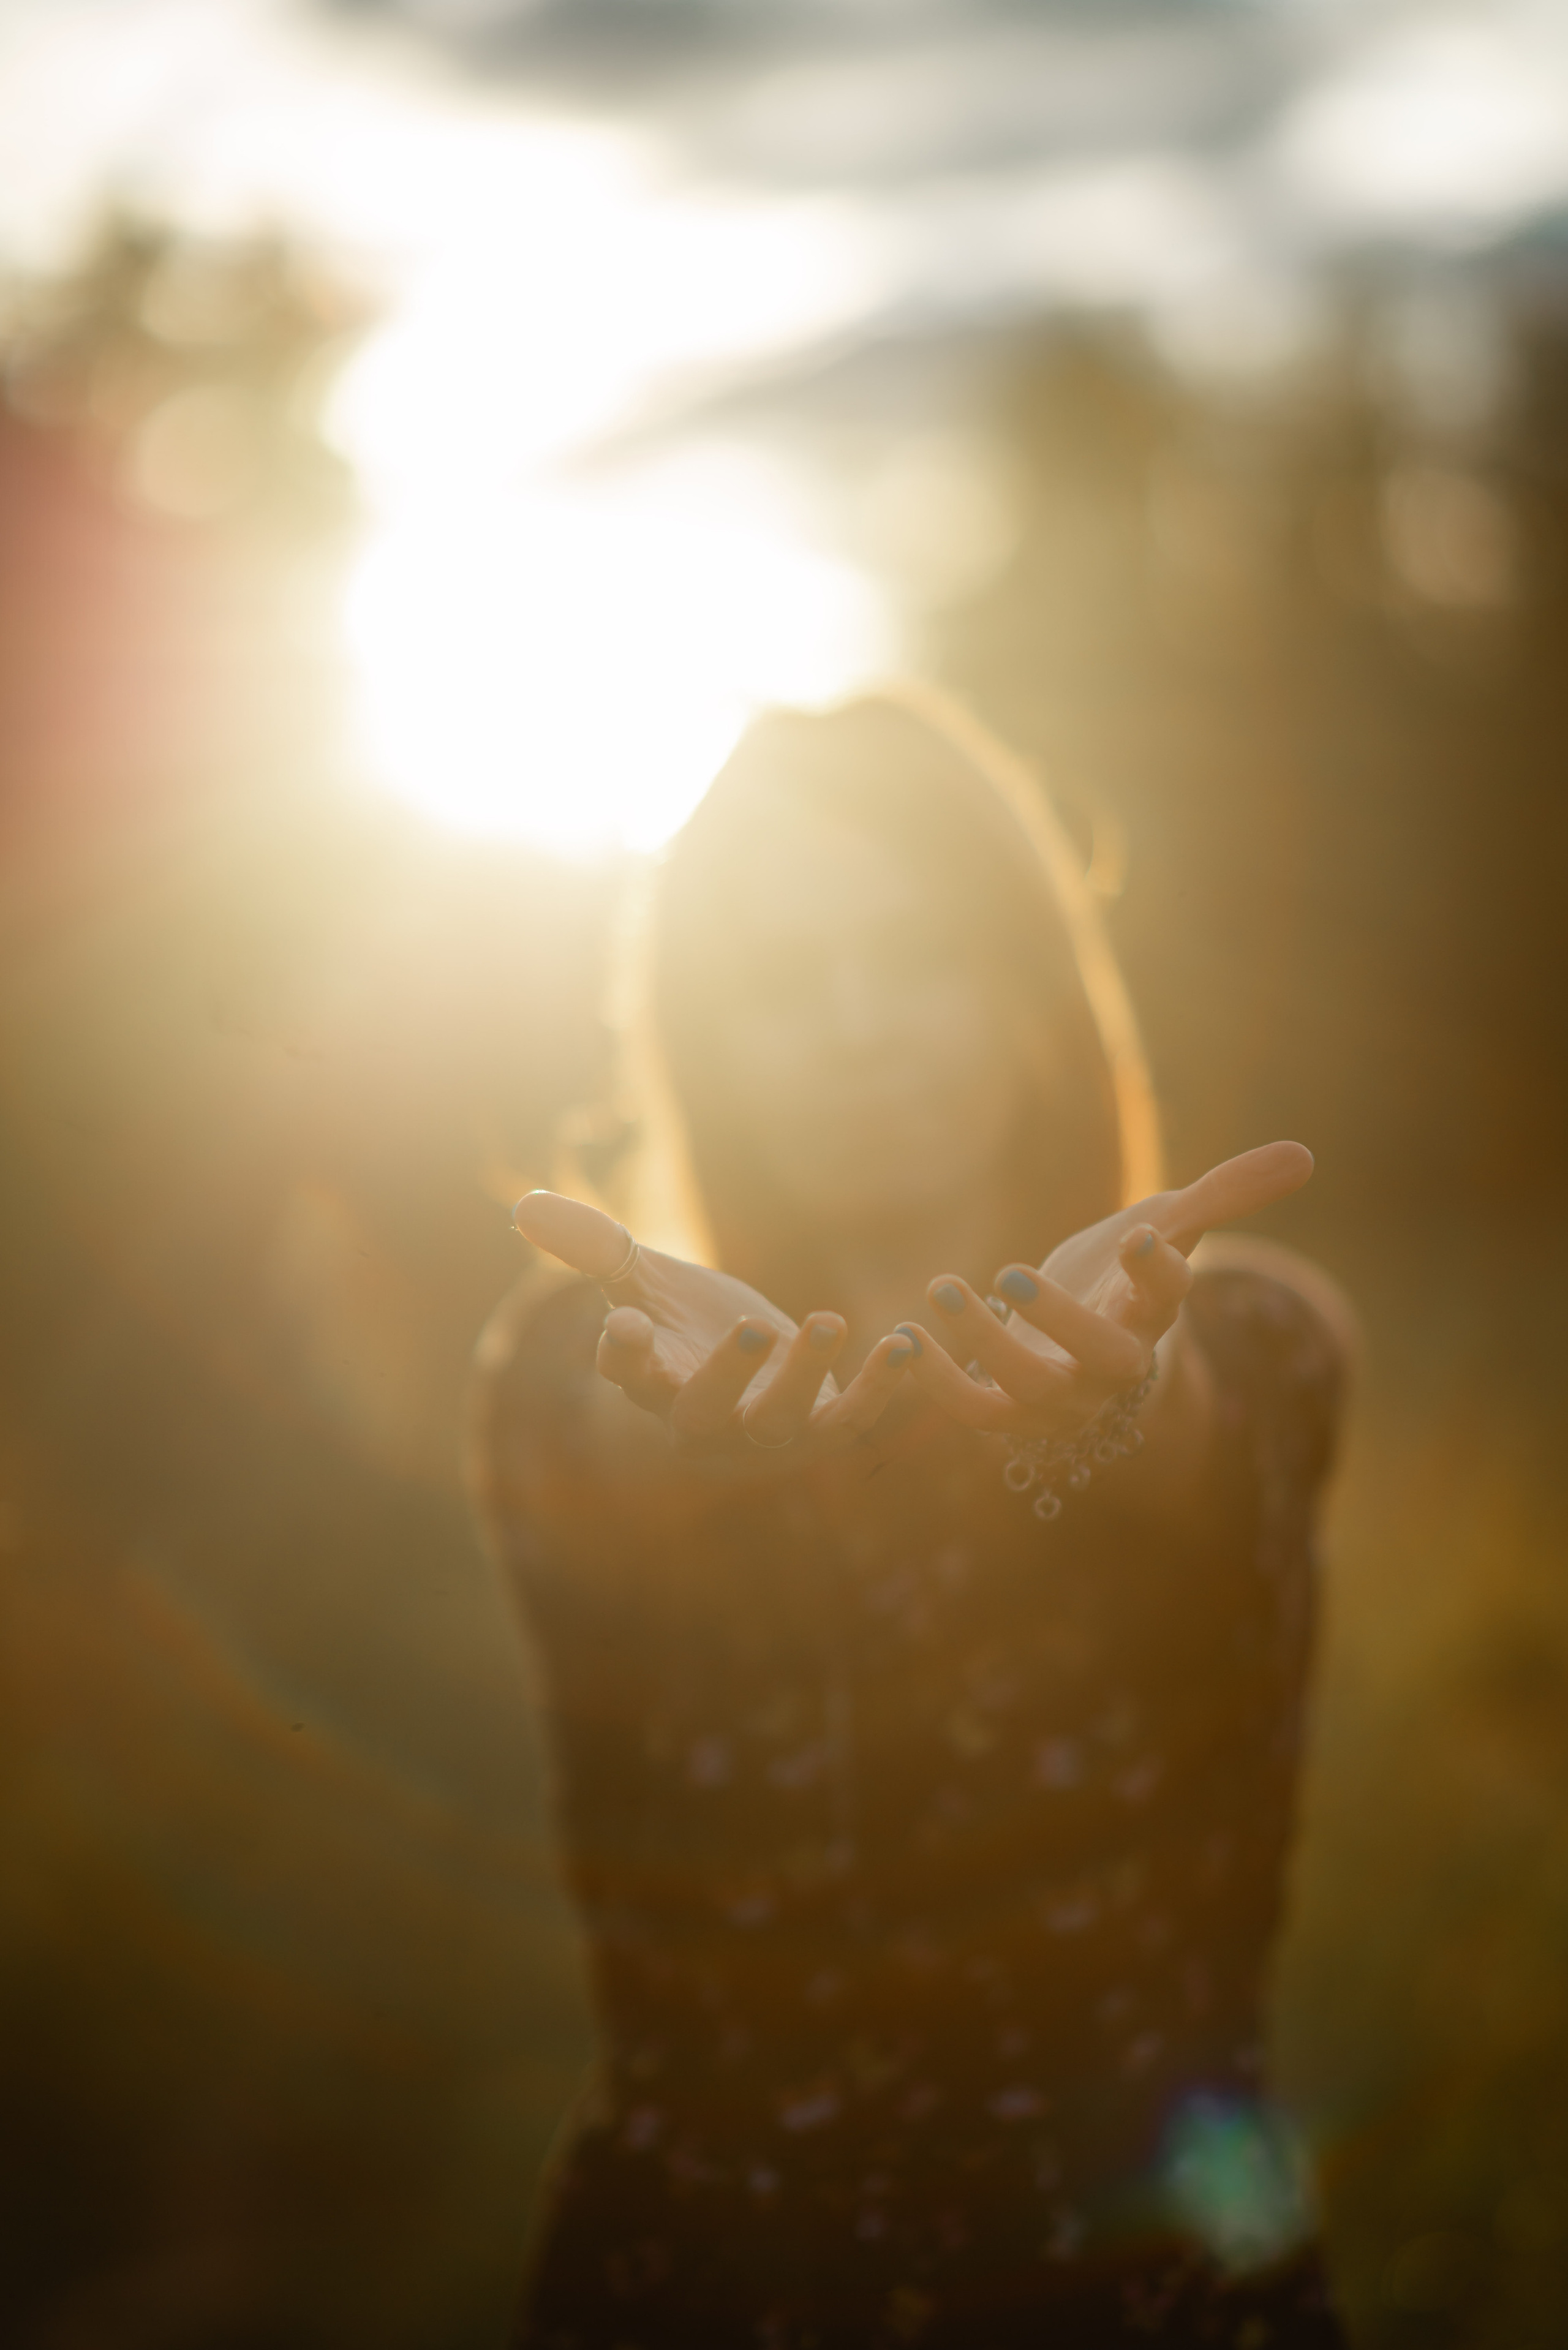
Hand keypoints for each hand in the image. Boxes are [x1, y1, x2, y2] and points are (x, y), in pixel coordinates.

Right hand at [511, 1191, 914, 1454]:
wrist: (749, 1370)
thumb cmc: (684, 1322)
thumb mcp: (641, 1279)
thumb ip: (593, 1246)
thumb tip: (527, 1208)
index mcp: (651, 1379)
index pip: (627, 1375)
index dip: (624, 1356)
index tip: (625, 1326)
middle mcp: (703, 1419)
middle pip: (704, 1411)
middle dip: (728, 1375)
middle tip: (757, 1326)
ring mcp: (764, 1433)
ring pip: (781, 1420)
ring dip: (809, 1376)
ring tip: (832, 1320)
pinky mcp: (822, 1431)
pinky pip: (852, 1421)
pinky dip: (881, 1389)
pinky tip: (908, 1345)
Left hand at [897, 1141, 1313, 1439]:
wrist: (1086, 1346)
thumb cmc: (1129, 1278)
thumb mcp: (1174, 1224)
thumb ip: (1229, 1190)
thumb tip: (1305, 1154)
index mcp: (1152, 1316)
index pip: (1167, 1302)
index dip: (1158, 1274)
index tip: (1142, 1237)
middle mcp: (1112, 1366)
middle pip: (1101, 1361)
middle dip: (1060, 1321)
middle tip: (1011, 1268)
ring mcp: (1061, 1397)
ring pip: (1029, 1389)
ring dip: (982, 1343)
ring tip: (941, 1288)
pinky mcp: (1010, 1413)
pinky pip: (975, 1413)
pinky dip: (939, 1383)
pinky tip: (905, 1337)